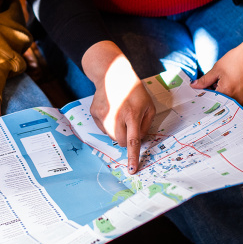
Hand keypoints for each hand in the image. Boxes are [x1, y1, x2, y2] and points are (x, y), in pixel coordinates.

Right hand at [82, 41, 154, 173]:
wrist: (112, 73)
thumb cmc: (134, 90)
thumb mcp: (148, 105)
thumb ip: (146, 125)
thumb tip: (139, 140)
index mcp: (132, 113)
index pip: (133, 140)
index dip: (133, 157)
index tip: (132, 170)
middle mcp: (116, 115)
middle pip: (120, 141)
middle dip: (126, 139)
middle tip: (130, 126)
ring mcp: (102, 114)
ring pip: (111, 136)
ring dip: (117, 131)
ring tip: (120, 114)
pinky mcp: (94, 113)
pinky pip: (102, 128)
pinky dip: (108, 124)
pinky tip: (111, 110)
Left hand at [190, 10, 242, 104]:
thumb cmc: (238, 58)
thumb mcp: (217, 68)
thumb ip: (205, 80)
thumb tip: (194, 86)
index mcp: (227, 93)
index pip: (211, 99)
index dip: (206, 93)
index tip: (204, 87)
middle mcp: (238, 99)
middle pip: (222, 100)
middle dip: (216, 92)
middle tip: (217, 80)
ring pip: (231, 99)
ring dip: (227, 92)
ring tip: (230, 77)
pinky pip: (241, 97)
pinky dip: (236, 91)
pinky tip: (238, 79)